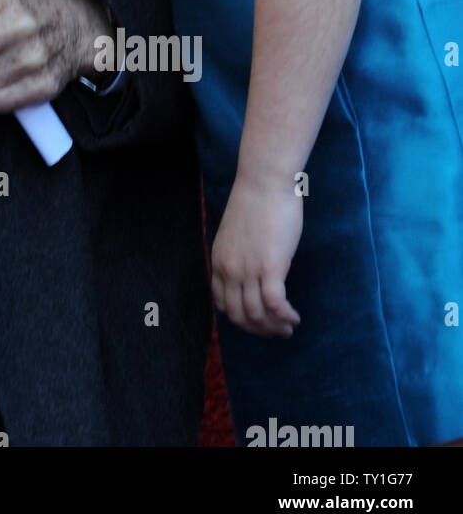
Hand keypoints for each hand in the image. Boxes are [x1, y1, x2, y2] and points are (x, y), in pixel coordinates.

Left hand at [211, 176, 303, 337]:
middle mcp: (229, 269)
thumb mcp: (236, 234)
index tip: (257, 320)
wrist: (264, 182)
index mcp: (219, 261)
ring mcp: (247, 270)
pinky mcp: (270, 267)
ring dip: (274, 327)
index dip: (240, 318)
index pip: (221, 303)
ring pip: (256, 315)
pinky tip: (294, 318)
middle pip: (238, 315)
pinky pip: (275, 305)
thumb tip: (250, 270)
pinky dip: (285, 317)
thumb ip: (238, 254)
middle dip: (258, 329)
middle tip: (276, 331)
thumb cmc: (255, 203)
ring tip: (288, 327)